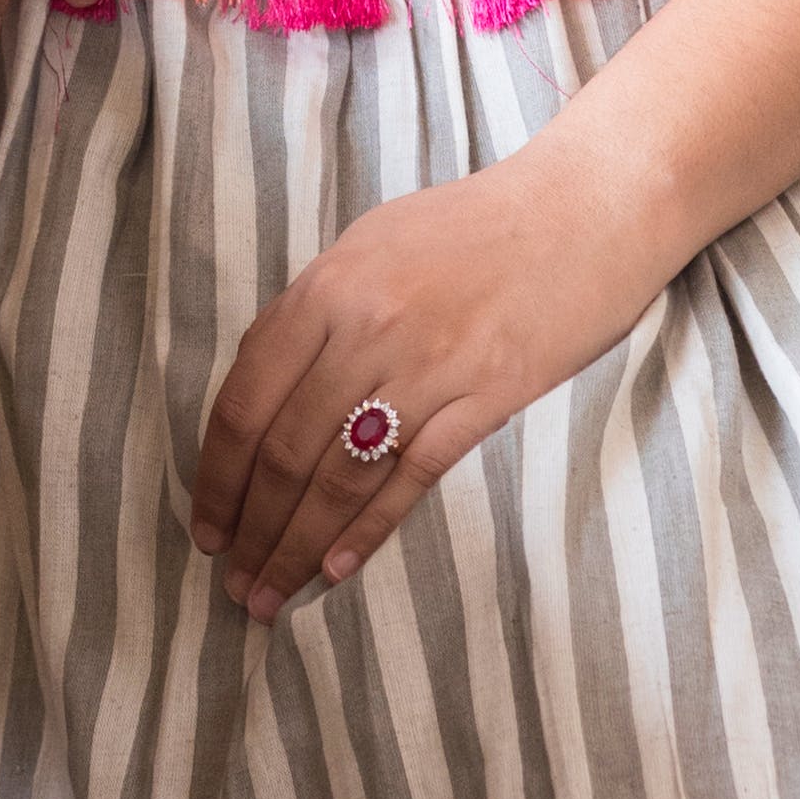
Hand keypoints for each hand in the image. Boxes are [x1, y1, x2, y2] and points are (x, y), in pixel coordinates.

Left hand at [188, 140, 676, 615]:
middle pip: (285, 451)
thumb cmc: (481, 222)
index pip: (245, 401)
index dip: (217, 477)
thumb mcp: (377, 243)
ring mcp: (428, 365)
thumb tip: (271, 384)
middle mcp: (366, 327)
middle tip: (236, 584)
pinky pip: (412, 476)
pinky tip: (337, 568)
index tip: (207, 528)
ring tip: (273, 594)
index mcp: (328, 287)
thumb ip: (320, 310)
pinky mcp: (488, 395)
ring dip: (297, 544)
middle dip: (251, 529)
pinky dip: (368, 530)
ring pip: (339, 476)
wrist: (592, 204)